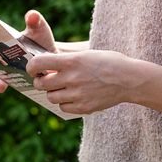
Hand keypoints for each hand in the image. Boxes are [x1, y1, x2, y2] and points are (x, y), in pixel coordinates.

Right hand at [0, 9, 56, 94]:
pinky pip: (3, 81)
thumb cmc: (42, 40)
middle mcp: (0, 51)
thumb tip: (33, 15)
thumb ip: (35, 22)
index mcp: (5, 37)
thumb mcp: (39, 29)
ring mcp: (4, 65)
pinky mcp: (10, 77)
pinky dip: (0, 84)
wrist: (51, 59)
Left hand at [26, 48, 143, 114]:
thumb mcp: (85, 54)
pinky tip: (73, 96)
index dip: (32, 67)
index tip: (33, 69)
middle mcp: (72, 78)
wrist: (129, 79)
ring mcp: (78, 95)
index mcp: (72, 61)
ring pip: (51, 97)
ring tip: (62, 88)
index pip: (38, 63)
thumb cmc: (108, 62)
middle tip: (46, 79)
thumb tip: (44, 67)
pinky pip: (63, 107)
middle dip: (41, 81)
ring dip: (53, 92)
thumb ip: (65, 61)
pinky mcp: (84, 107)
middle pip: (42, 83)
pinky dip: (64, 103)